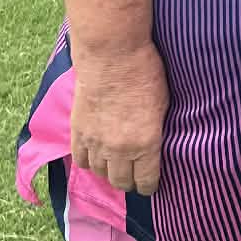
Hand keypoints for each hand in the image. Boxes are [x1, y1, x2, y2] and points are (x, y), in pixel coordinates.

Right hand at [69, 42, 169, 194]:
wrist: (112, 54)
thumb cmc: (145, 72)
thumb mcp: (163, 105)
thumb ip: (156, 132)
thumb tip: (154, 146)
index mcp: (146, 144)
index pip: (146, 182)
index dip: (149, 186)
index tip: (150, 183)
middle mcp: (119, 150)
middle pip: (121, 182)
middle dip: (129, 181)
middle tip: (133, 174)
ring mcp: (95, 142)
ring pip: (99, 173)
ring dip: (108, 172)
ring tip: (115, 164)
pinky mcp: (78, 131)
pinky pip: (80, 160)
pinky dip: (89, 161)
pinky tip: (96, 155)